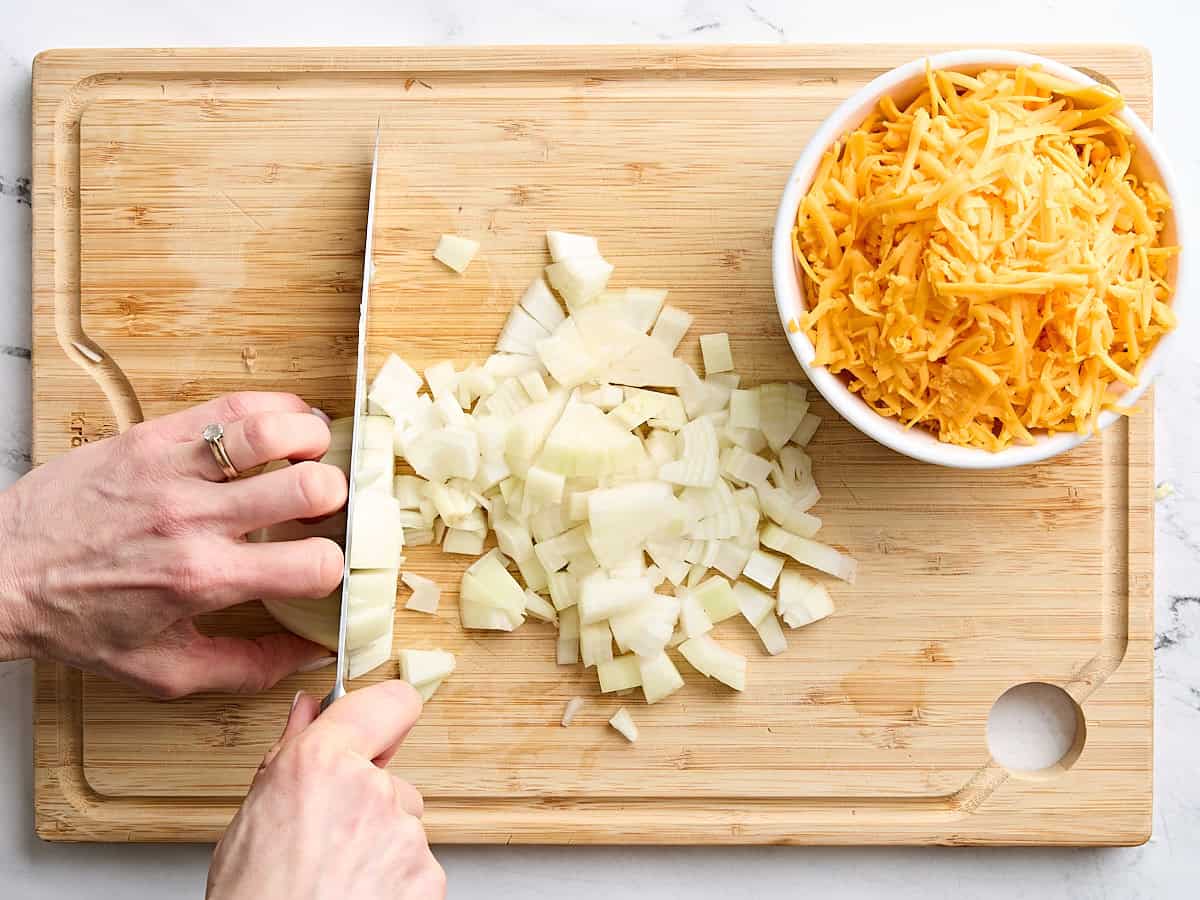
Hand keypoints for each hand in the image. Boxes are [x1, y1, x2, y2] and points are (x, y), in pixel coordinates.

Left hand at [0, 392, 346, 696]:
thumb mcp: (163, 671)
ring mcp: (171, 471)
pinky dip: (273, 408)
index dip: (336, 567)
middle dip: (337, 498)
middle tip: (326, 507)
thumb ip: (246, 666)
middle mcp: (193, 520)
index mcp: (202, 579)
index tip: (325, 566)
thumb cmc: (75, 621)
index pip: (314, 565)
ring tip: (315, 455)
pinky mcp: (150, 438)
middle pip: (309, 488)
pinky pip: (229, 408)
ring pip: (273, 433)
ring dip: (313, 441)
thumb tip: (309, 654)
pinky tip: (285, 421)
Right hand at [207, 681, 444, 899]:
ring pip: (403, 826)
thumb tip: (307, 711)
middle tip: (326, 844)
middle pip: (391, 779)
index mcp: (319, 764)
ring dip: (380, 847)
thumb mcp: (254, 820)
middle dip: (368, 803)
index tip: (377, 731)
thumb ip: (290, 755)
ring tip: (334, 881)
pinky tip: (356, 898)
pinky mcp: (428, 878)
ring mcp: (405, 835)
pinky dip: (396, 884)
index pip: (390, 702)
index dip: (384, 715)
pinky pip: (417, 866)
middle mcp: (370, 789)